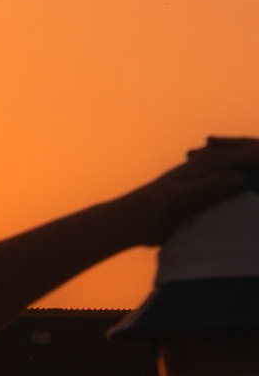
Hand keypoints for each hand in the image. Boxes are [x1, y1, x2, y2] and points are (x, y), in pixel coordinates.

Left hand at [112, 137, 258, 246]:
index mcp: (213, 162)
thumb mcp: (180, 199)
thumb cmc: (153, 211)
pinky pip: (237, 186)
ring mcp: (212, 177)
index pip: (254, 154)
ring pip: (246, 170)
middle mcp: (214, 165)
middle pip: (253, 155)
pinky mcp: (208, 192)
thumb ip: (208, 188)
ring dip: (256, 171)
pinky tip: (249, 192)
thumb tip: (239, 178)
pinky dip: (247, 188)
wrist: (130, 221)